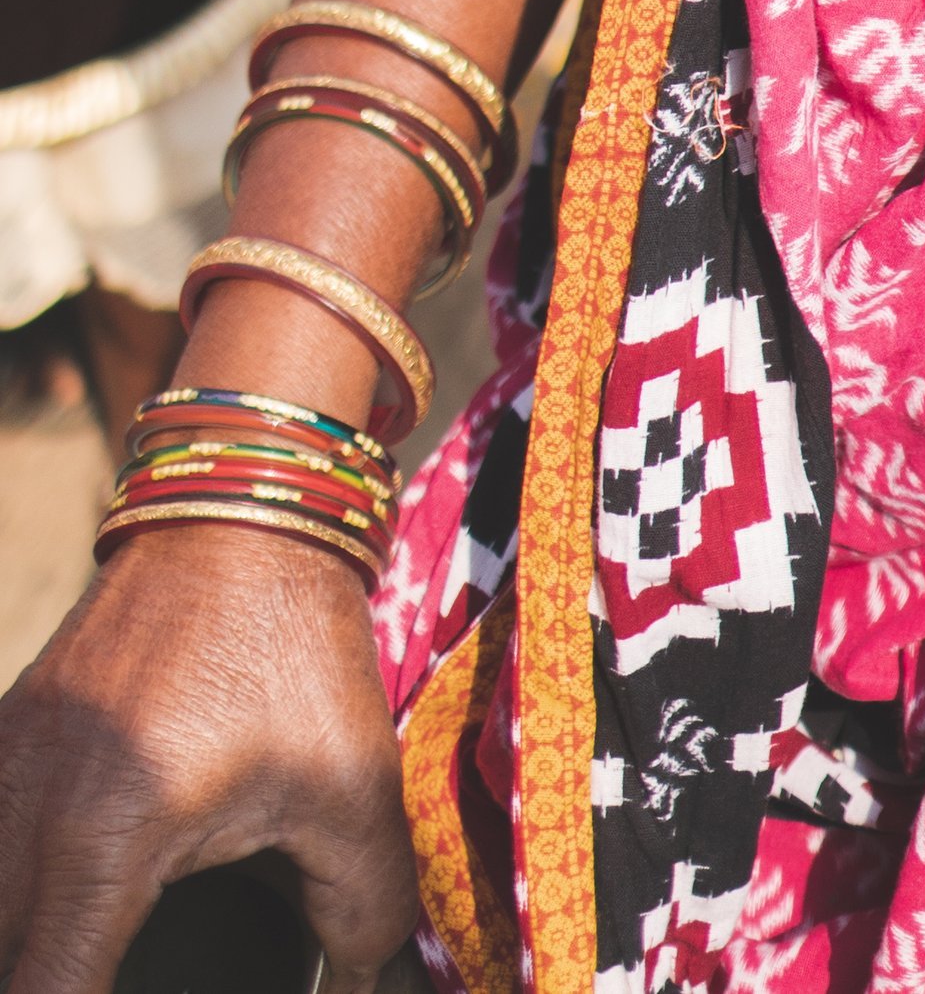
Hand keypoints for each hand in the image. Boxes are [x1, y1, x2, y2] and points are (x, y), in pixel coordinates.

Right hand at [0, 528, 416, 993]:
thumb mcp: (353, 784)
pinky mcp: (6, 735)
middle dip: (44, 978)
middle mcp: (28, 809)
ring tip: (86, 943)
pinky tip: (56, 892)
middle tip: (118, 972)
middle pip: (0, 953)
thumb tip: (355, 976)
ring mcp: (5, 766)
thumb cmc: (292, 645)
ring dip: (25, 928)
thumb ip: (360, 911)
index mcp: (104, 840)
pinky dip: (14, 880)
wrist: (239, 507)